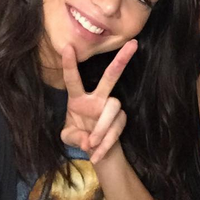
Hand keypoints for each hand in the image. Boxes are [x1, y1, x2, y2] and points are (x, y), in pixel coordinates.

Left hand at [60, 41, 137, 164]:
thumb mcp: (68, 138)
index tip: (67, 47)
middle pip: (110, 76)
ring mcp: (111, 108)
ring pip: (112, 108)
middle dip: (121, 60)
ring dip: (101, 128)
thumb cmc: (80, 138)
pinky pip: (115, 129)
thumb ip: (74, 137)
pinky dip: (104, 144)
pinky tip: (96, 155)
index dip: (70, 64)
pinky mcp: (121, 119)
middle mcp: (97, 98)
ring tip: (91, 145)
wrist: (96, 152)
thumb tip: (87, 141)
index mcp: (78, 98)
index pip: (73, 79)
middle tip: (132, 44)